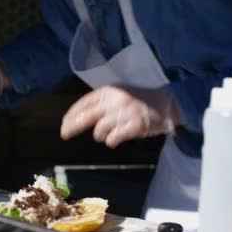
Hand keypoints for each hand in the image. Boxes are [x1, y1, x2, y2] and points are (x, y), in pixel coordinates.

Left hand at [60, 85, 179, 147]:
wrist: (167, 103)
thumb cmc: (141, 100)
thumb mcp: (120, 94)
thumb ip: (102, 103)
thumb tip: (79, 117)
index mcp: (110, 91)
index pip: (84, 102)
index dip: (71, 114)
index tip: (64, 123)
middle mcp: (115, 100)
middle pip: (86, 116)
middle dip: (72, 127)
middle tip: (64, 135)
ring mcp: (125, 113)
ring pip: (99, 131)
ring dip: (101, 136)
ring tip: (109, 134)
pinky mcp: (134, 126)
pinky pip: (113, 139)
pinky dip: (111, 141)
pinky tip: (115, 140)